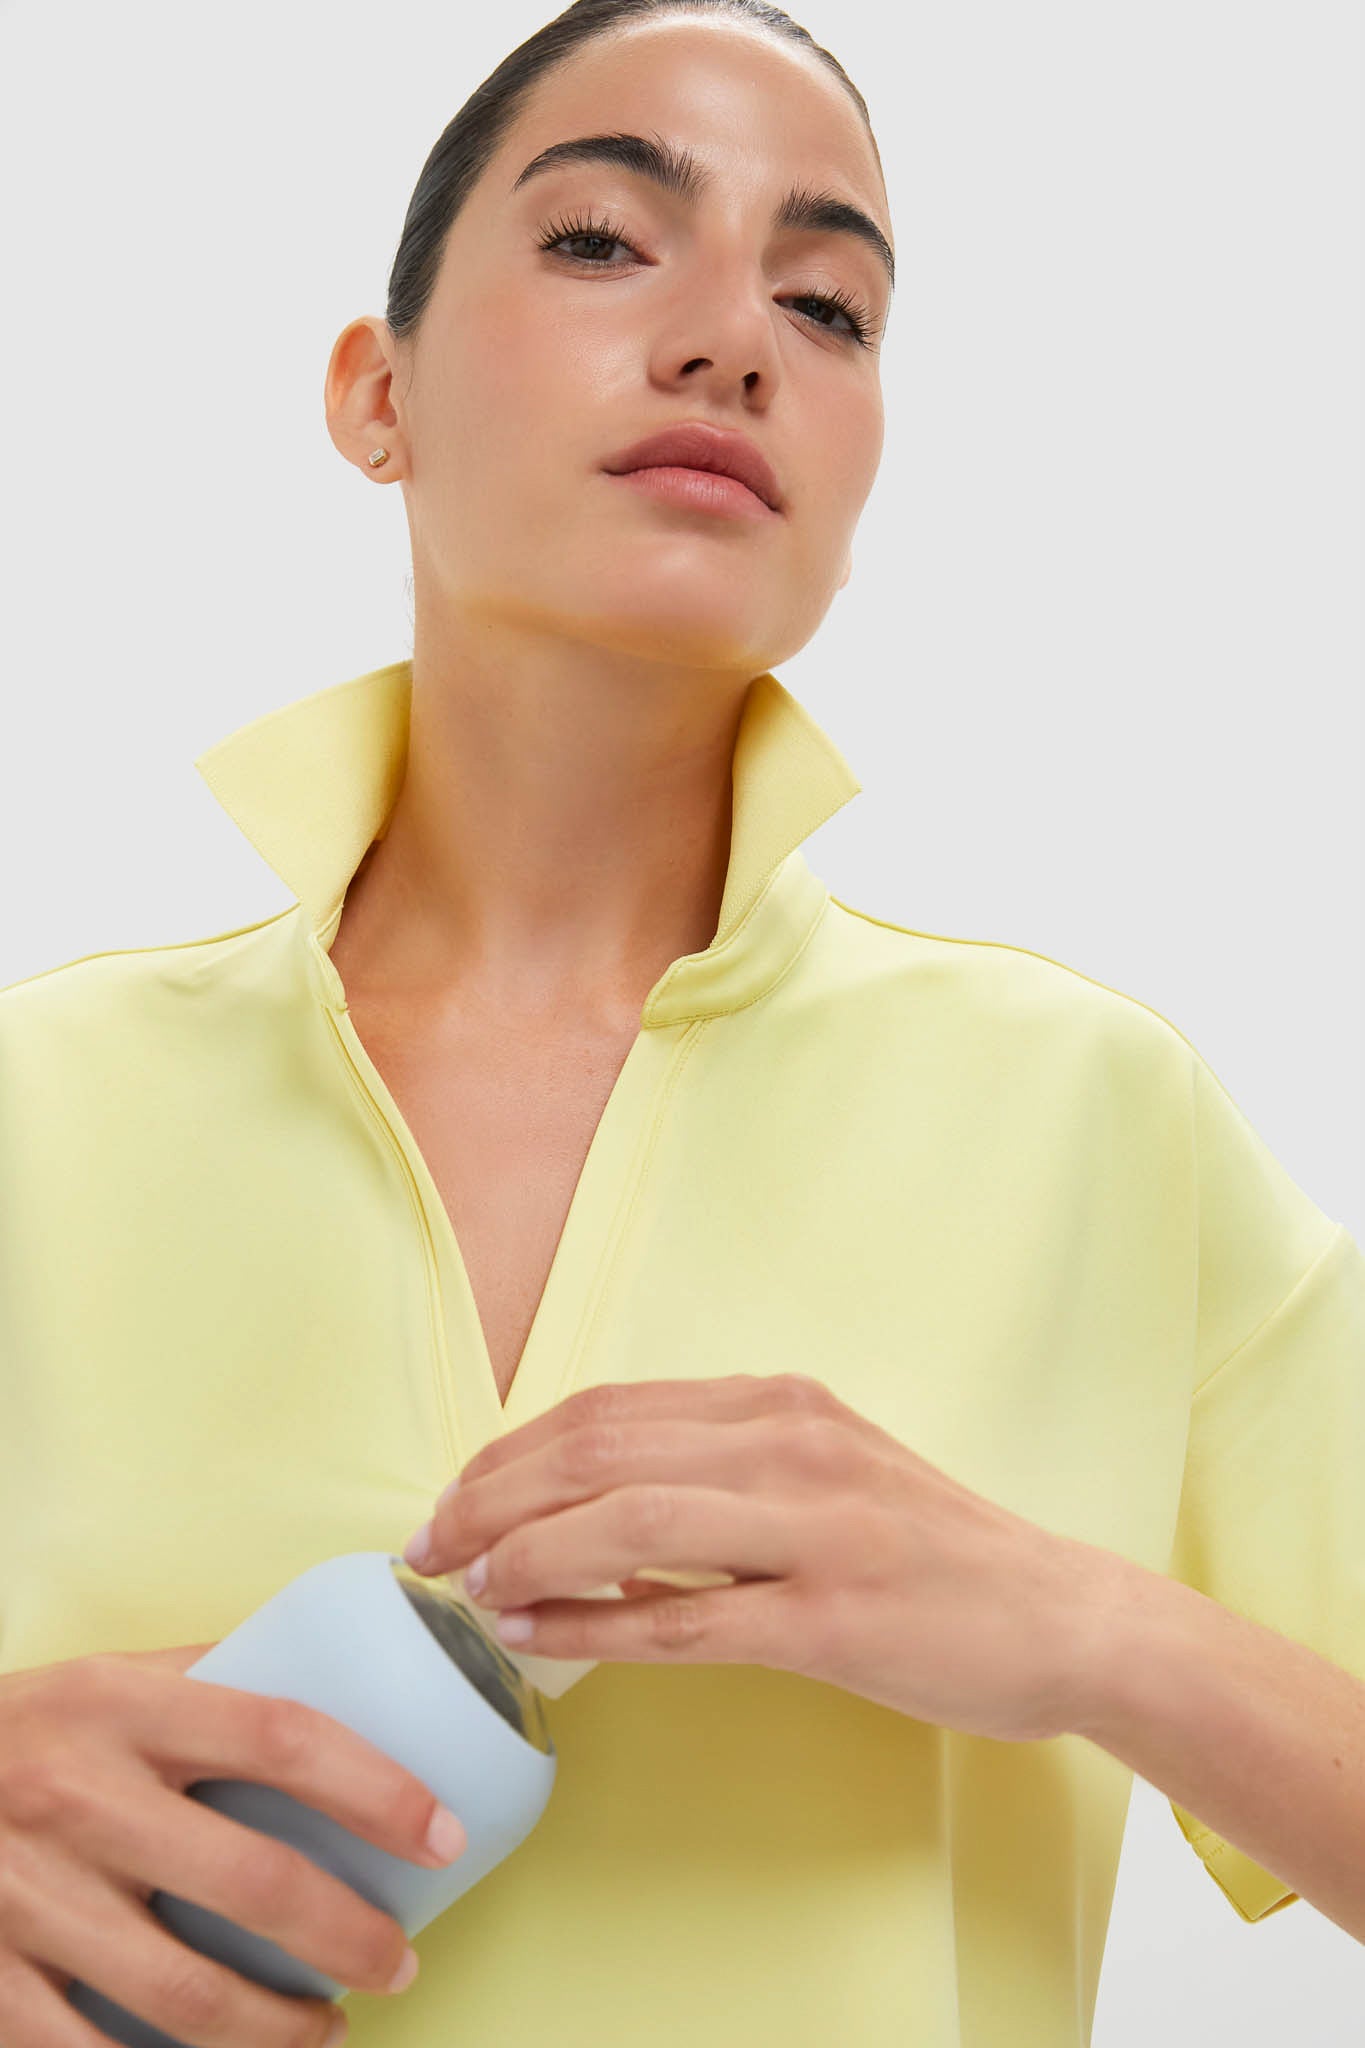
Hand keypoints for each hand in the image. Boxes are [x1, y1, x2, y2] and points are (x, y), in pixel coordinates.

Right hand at [0, 1640, 466, 2046]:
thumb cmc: (23, 1729)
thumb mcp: (106, 1678)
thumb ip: (210, 1678)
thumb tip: (346, 1672)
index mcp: (120, 1704)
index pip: (282, 1736)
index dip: (377, 1788)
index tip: (442, 1835)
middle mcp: (75, 1797)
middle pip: (251, 1884)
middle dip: (349, 1938)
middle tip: (398, 1961)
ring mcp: (24, 1899)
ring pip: (185, 1997)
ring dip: (280, 2033)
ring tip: (325, 2031)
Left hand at [402, 1372, 1120, 1741]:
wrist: (1060, 1615)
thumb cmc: (928, 1552)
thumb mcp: (823, 1472)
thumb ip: (718, 1469)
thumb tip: (584, 1501)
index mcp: (778, 1403)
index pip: (606, 1408)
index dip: (509, 1453)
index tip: (451, 1500)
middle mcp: (790, 1443)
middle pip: (597, 1450)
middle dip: (491, 1498)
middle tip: (426, 1550)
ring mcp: (815, 1527)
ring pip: (628, 1521)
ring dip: (525, 1556)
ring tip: (464, 1590)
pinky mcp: (834, 1616)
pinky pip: (686, 1620)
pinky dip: (594, 1628)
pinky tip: (535, 1639)